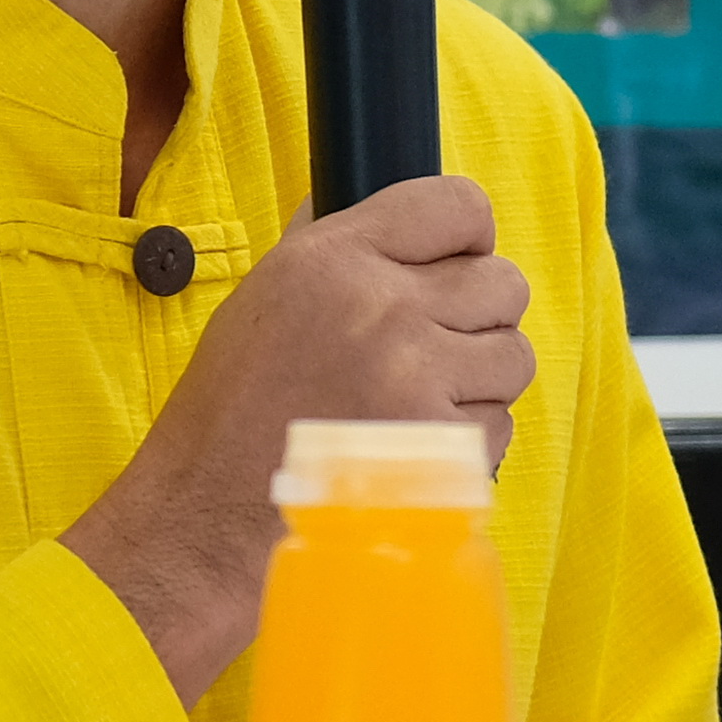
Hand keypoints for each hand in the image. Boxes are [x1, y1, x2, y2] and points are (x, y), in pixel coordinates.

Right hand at [62, 174, 528, 701]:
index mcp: (334, 259)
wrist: (208, 519)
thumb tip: (368, 202)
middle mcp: (384, 309)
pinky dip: (467, 441)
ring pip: (513, 357)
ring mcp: (418, 380)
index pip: (458, 205)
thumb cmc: (229, 412)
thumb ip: (326, 245)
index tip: (454, 263)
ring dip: (479, 380)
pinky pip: (500, 425)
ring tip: (418, 402)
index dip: (468, 235)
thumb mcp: (261, 299)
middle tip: (434, 346)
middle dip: (479, 315)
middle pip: (503, 283)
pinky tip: (409, 448)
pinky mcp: (441, 448)